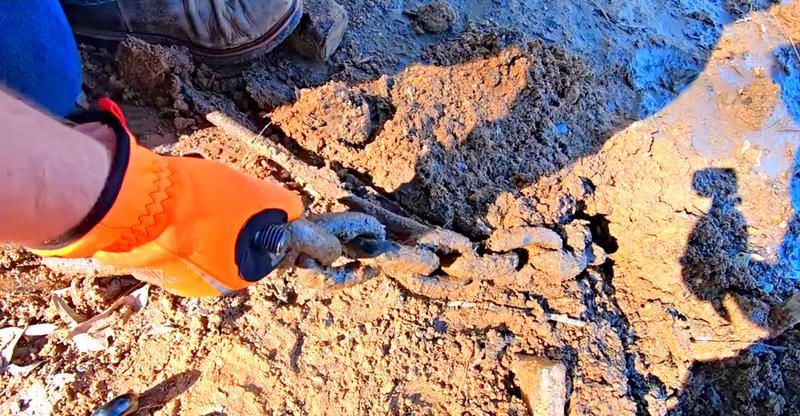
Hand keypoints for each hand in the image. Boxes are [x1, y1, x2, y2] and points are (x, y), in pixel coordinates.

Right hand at [33, 99, 303, 295]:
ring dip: (196, 217)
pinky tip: (163, 203)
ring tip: (186, 195)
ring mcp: (165, 276)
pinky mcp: (136, 260)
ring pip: (194, 239)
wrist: (132, 201)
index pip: (260, 249)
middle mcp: (200, 287)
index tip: (250, 200)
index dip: (260, 220)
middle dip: (226, 217)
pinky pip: (163, 236)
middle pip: (226, 243)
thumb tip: (295, 209)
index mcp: (232, 278)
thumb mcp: (253, 195)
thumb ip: (279, 204)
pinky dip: (166, 220)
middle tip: (216, 193)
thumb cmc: (199, 202)